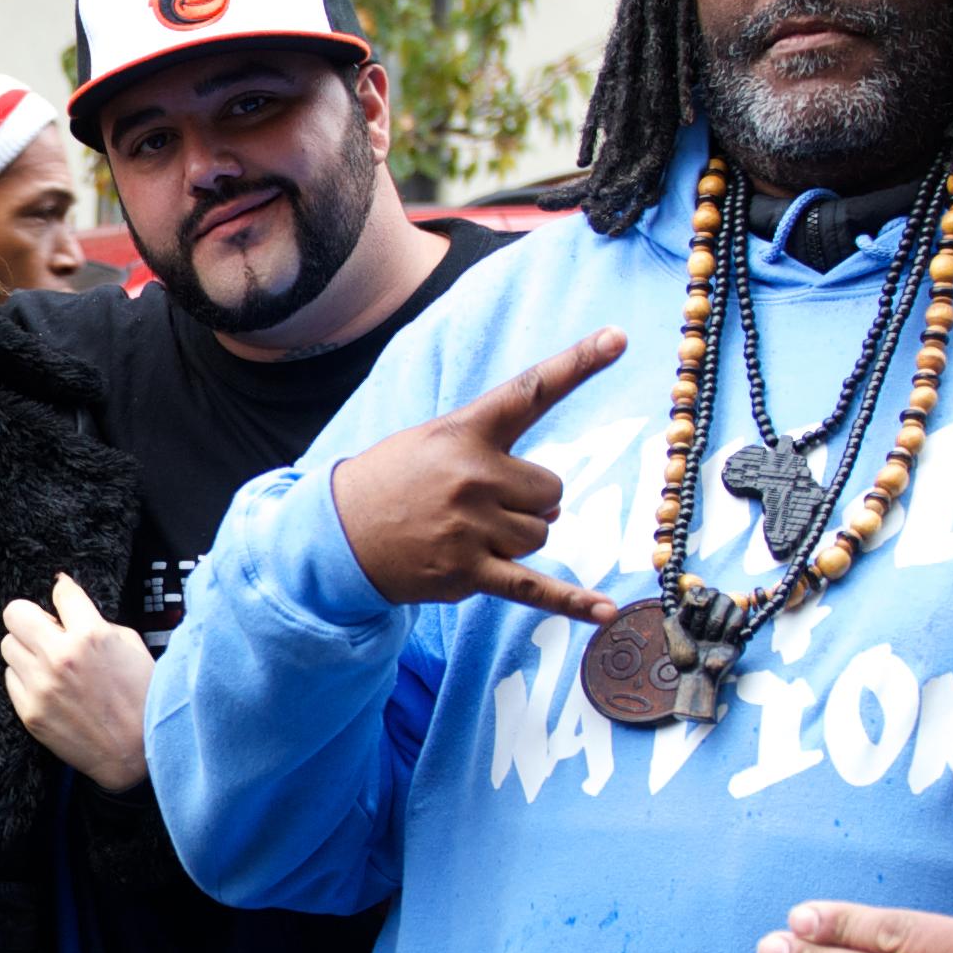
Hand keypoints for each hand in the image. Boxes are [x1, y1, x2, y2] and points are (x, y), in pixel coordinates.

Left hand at [0, 573, 157, 791]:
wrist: (139, 752)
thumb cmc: (142, 698)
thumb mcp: (130, 645)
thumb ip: (96, 621)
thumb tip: (67, 603)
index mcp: (91, 636)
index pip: (61, 592)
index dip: (64, 593)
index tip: (63, 600)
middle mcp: (60, 658)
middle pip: (15, 614)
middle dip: (31, 617)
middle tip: (45, 630)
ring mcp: (41, 686)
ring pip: (8, 645)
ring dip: (27, 649)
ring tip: (49, 662)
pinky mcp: (30, 712)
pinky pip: (11, 678)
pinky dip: (26, 678)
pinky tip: (48, 686)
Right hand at [325, 331, 629, 614]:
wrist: (336, 534)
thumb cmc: (394, 482)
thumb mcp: (433, 443)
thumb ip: (495, 458)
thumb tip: (554, 509)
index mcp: (465, 432)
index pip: (529, 391)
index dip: (577, 363)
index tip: (617, 338)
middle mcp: (473, 476)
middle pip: (551, 491)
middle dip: (528, 501)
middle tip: (479, 503)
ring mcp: (471, 527)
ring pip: (540, 534)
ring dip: (516, 537)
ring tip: (468, 532)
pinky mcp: (468, 572)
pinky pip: (533, 588)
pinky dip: (572, 602)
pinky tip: (605, 614)